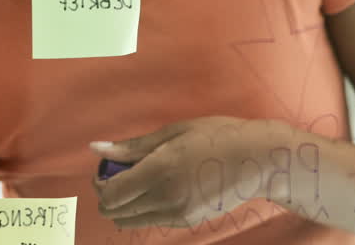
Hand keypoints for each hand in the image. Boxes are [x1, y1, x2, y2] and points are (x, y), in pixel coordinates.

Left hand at [90, 116, 261, 229]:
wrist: (258, 160)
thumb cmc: (217, 136)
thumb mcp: (173, 133)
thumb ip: (132, 146)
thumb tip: (96, 148)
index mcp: (159, 170)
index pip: (110, 193)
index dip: (99, 183)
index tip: (104, 170)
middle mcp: (165, 197)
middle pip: (115, 211)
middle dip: (108, 195)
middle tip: (118, 175)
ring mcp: (177, 213)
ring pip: (130, 221)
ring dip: (124, 205)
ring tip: (138, 181)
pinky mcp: (187, 221)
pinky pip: (151, 220)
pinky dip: (143, 208)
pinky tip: (158, 188)